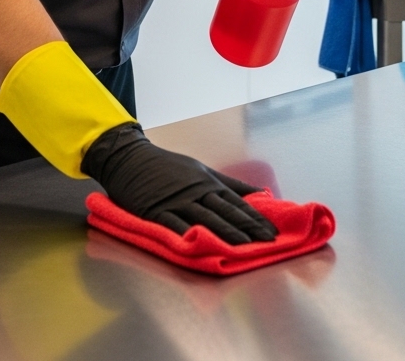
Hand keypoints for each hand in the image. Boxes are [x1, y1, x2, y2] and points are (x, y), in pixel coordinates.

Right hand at [81, 123, 277, 244]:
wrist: (131, 159)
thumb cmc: (168, 166)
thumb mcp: (202, 170)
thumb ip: (230, 184)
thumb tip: (260, 192)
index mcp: (208, 183)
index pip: (237, 203)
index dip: (256, 217)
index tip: (273, 230)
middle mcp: (196, 192)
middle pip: (226, 212)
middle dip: (248, 227)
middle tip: (267, 241)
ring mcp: (176, 202)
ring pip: (205, 219)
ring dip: (226, 233)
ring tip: (244, 246)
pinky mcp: (156, 212)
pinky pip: (174, 225)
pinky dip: (187, 235)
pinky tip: (200, 245)